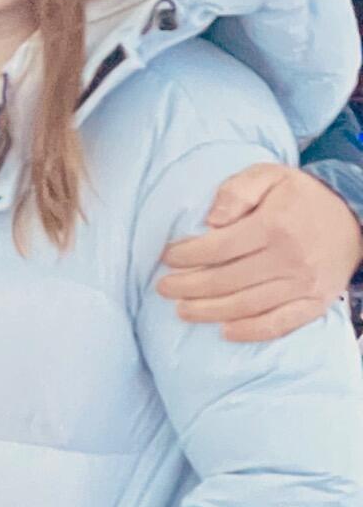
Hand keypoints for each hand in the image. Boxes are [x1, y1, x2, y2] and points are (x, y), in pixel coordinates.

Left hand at [156, 163, 362, 343]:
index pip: (219, 248)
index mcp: (274, 226)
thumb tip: (211, 221)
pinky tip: (225, 332)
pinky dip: (251, 332)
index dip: (187, 255)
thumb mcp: (269, 175)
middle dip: (189, 287)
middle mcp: (290, 258)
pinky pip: (280, 324)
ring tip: (182, 311)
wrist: (354, 217)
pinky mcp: (315, 302)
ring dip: (209, 312)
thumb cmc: (301, 196)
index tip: (166, 258)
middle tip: (163, 289)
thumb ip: (237, 191)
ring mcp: (304, 284)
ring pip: (247, 305)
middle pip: (227, 280)